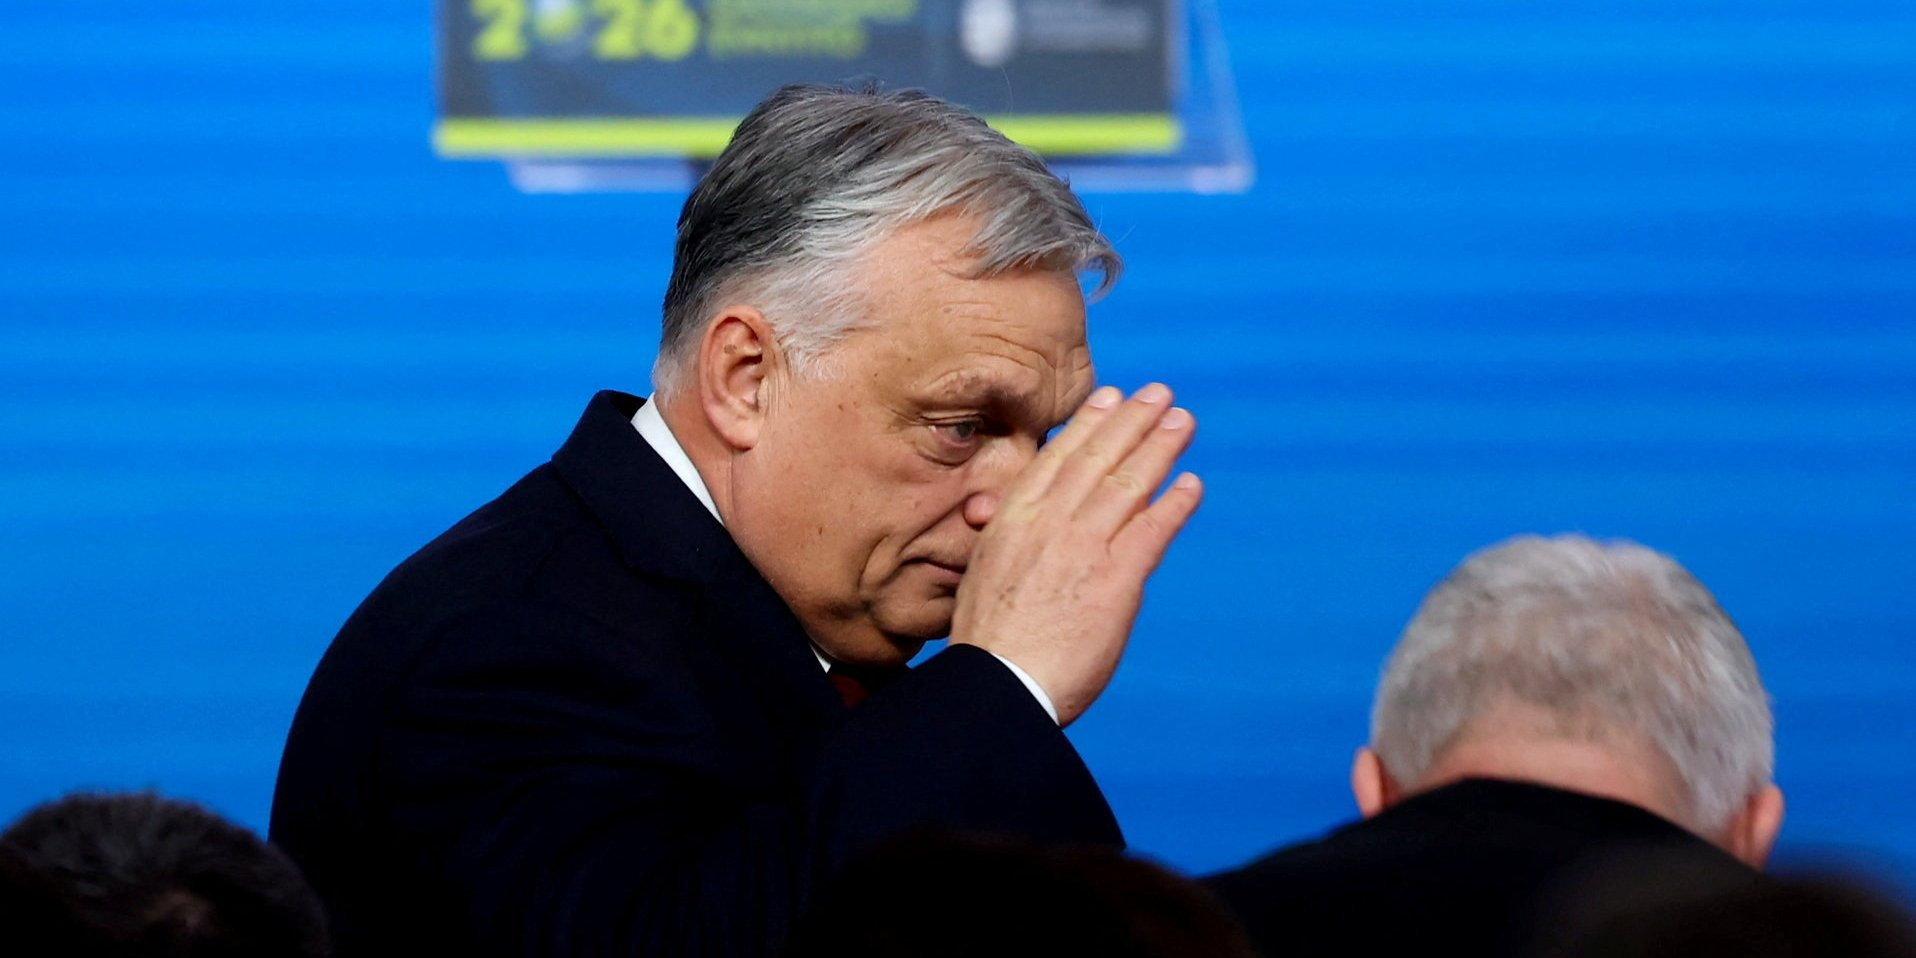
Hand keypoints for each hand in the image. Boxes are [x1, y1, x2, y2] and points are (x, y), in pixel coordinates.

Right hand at [949, 383, 1201, 725]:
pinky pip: (1152, 530)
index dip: (1089, 424)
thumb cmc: (987, 640)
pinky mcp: (1115, 579)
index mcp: (1012, 520)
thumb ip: (997, 535)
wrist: (998, 685)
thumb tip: (989, 511)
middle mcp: (1048, 523)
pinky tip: (1192, 484)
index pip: (1058, 459)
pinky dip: (1174, 504)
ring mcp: (1083, 548)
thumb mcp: (978, 571)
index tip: (1111, 396)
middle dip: (1132, 421)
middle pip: (1098, 460)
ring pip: (1129, 484)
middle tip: (1160, 394)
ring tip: (1183, 422)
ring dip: (1159, 448)